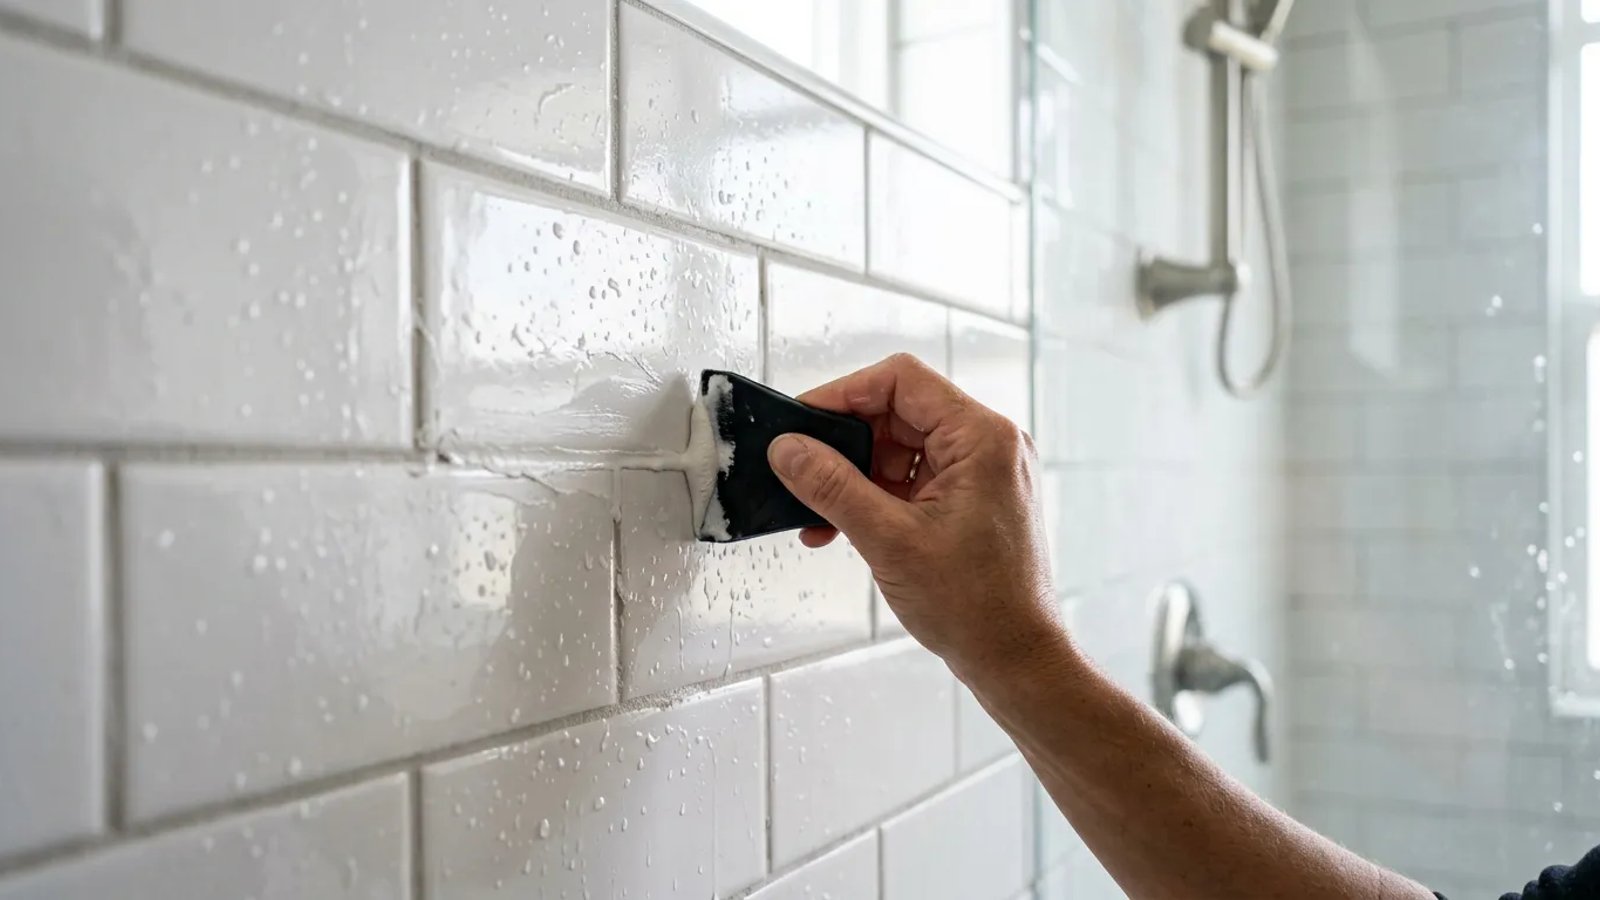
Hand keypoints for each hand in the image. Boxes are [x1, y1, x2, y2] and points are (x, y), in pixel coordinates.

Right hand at [766, 353, 1062, 678]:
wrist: (1015, 660)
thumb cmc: (977, 607)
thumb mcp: (889, 540)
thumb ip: (832, 487)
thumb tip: (788, 449)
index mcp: (982, 438)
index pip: (900, 381)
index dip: (843, 393)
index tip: (802, 422)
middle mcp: (989, 445)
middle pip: (898, 412)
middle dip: (845, 444)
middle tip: (803, 472)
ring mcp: (982, 473)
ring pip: (901, 447)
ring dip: (855, 475)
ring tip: (821, 515)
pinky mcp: (972, 499)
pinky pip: (913, 477)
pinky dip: (876, 496)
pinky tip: (843, 526)